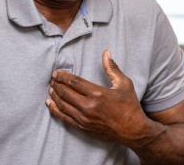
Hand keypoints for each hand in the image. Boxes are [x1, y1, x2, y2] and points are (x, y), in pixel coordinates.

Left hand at [47, 50, 161, 146]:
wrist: (133, 131)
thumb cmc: (130, 106)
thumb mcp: (124, 84)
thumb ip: (112, 68)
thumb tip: (106, 52)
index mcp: (97, 93)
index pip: (74, 82)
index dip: (62, 76)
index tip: (56, 72)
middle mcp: (88, 106)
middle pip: (65, 93)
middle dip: (56, 84)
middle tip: (52, 78)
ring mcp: (84, 118)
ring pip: (62, 105)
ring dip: (54, 95)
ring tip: (50, 88)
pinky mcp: (83, 127)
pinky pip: (64, 118)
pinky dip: (55, 110)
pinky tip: (50, 104)